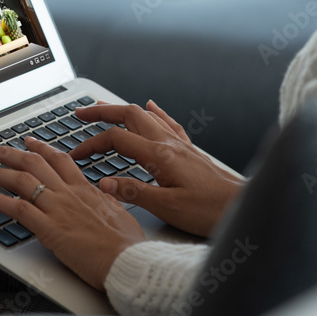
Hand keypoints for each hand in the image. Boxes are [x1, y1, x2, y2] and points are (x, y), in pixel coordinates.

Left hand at [0, 138, 145, 289]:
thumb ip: (107, 199)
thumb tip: (103, 191)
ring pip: (22, 181)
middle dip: (10, 154)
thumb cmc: (127, 243)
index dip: (40, 148)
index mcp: (86, 189)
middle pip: (34, 164)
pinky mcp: (49, 229)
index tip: (28, 142)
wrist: (129, 260)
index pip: (59, 159)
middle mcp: (69, 194)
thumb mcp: (120, 212)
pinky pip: (18, 209)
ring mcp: (58, 210)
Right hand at [71, 100, 243, 237]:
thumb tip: (103, 182)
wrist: (240, 206)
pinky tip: (152, 106)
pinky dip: (154, 112)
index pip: (117, 140)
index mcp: (159, 156)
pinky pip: (168, 122)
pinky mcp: (189, 150)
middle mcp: (169, 144)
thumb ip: (133, 192)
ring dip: (123, 110)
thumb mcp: (167, 207)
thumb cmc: (208, 210)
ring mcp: (179, 144)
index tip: (76, 155)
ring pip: (146, 116)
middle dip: (103, 111)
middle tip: (81, 114)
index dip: (92, 144)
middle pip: (130, 115)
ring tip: (104, 108)